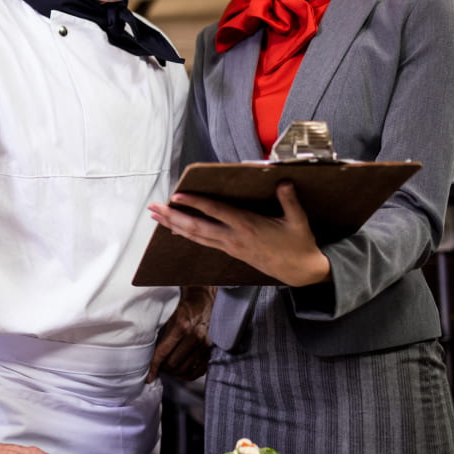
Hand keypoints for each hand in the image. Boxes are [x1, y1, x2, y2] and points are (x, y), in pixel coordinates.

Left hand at [147, 182, 330, 286]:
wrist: (300, 272)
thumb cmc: (299, 243)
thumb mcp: (298, 221)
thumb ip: (289, 200)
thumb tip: (283, 180)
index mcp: (248, 226)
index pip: (216, 212)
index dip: (195, 203)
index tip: (177, 195)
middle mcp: (234, 237)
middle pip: (197, 227)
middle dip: (172, 217)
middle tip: (153, 207)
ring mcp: (230, 247)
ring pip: (196, 236)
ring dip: (174, 225)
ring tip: (155, 216)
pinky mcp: (231, 252)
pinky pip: (203, 242)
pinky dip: (187, 234)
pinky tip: (175, 229)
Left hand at [148, 285, 213, 381]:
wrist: (202, 302)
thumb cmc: (183, 309)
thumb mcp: (169, 318)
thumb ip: (162, 336)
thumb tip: (151, 356)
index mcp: (181, 327)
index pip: (163, 353)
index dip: (154, 366)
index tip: (149, 377)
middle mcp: (194, 337)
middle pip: (173, 364)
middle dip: (163, 368)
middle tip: (159, 367)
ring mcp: (205, 344)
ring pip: (185, 369)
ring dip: (174, 373)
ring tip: (169, 369)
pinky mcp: (211, 350)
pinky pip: (199, 371)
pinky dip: (188, 375)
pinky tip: (181, 372)